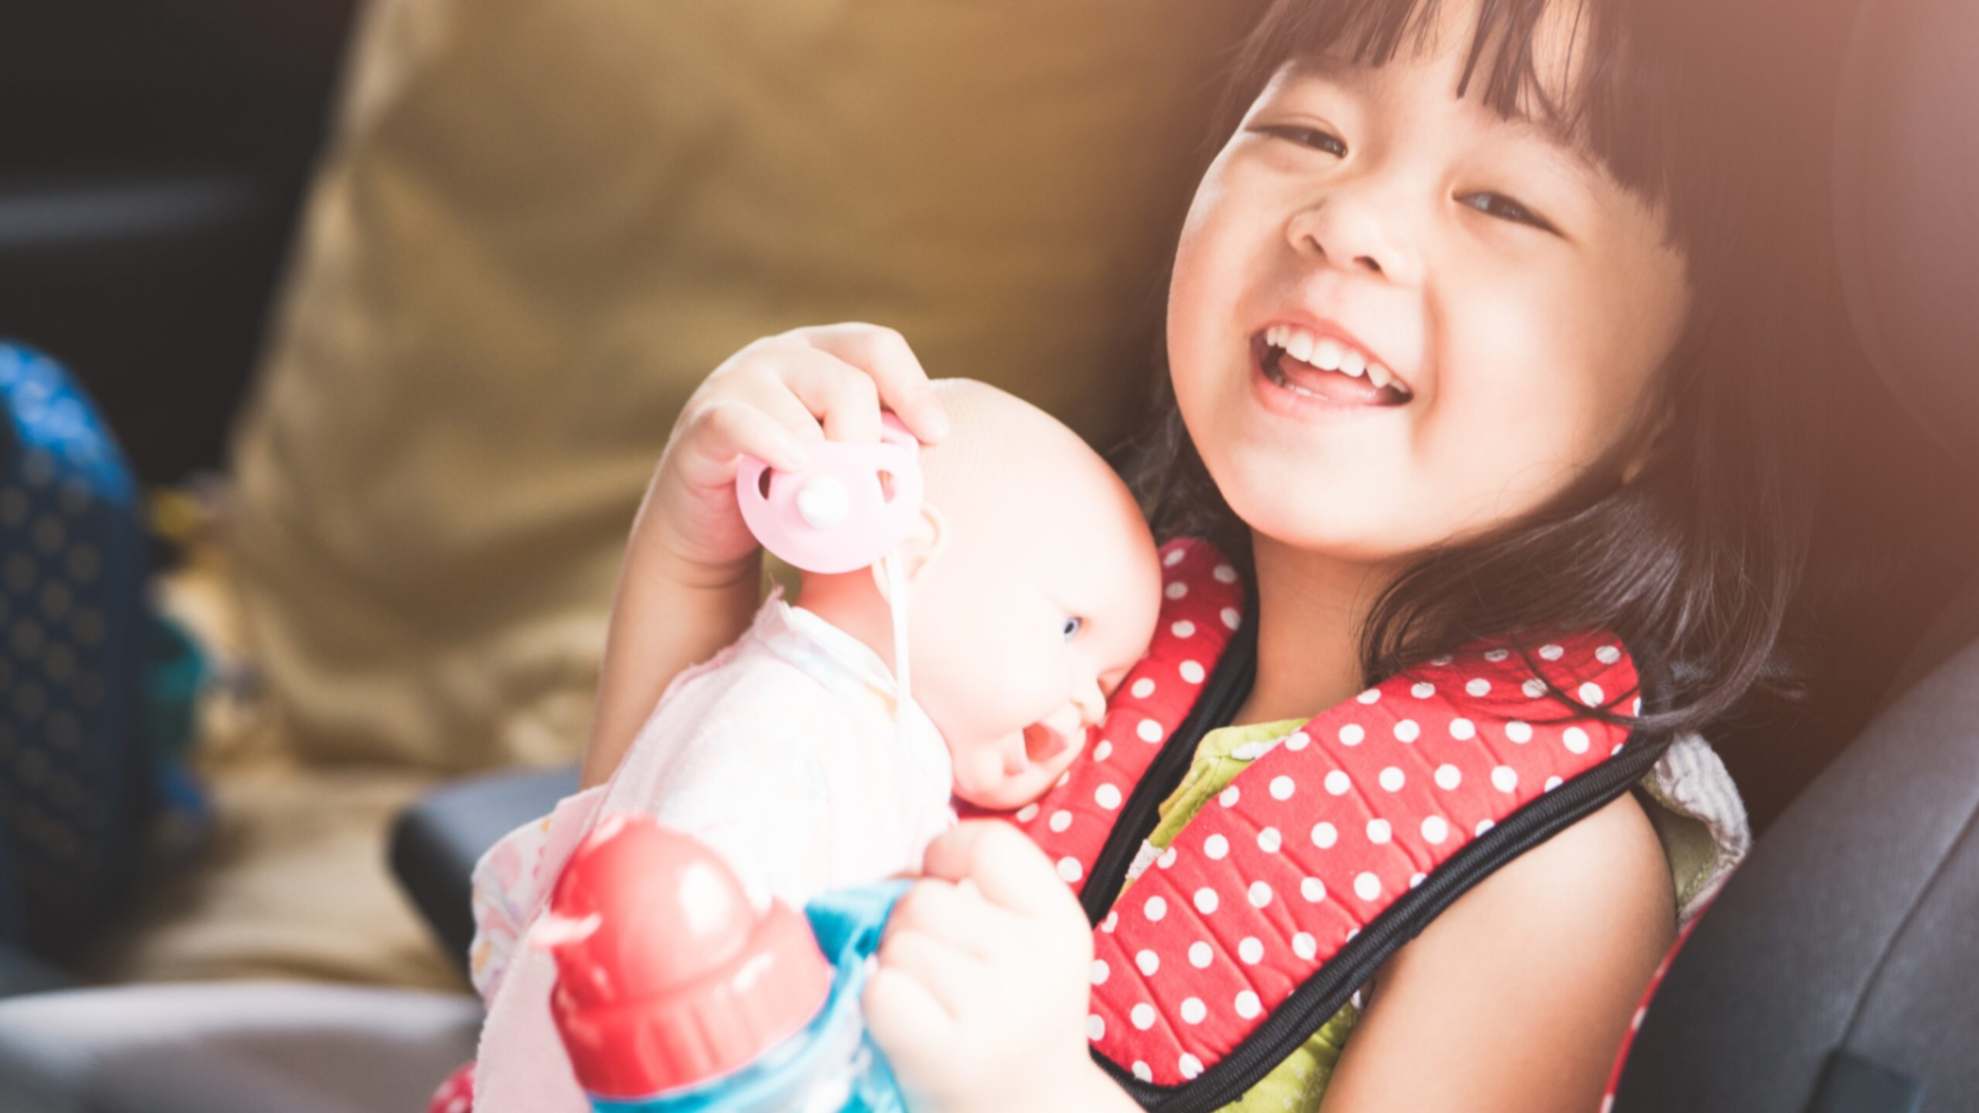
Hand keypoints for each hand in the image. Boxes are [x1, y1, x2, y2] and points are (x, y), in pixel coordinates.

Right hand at [641, 323, 949, 580]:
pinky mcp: (703, 423)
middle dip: (867, 443)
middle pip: (849, 383)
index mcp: (822, 356)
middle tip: (868, 489)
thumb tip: (916, 462)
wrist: (710, 528)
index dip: (912, 389)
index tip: (936, 436)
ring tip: (824, 503)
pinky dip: (774, 447)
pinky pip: (742, 424)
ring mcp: (736, 383)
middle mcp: (779, 356)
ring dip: (823, 466)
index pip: (877, 348)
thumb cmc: (786, 492)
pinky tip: (794, 469)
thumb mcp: (839, 465)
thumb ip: (874, 453)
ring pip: (801, 413)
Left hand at [864, 822, 1103, 1112]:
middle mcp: (1036, 965)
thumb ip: (976, 891)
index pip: (991, 844)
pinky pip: (880, 988)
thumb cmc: (1012, 1013)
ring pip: (897, 942)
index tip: (942, 878)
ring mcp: (993, 1012)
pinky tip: (912, 1021)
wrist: (1032, 1109)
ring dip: (897, 964)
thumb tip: (897, 874)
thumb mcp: (1029, 943)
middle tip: (938, 965)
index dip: (949, 851)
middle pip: (925, 896)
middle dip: (913, 923)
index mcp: (1061, 925)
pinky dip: (882, 1000)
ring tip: (930, 999)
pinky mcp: (944, 1055)